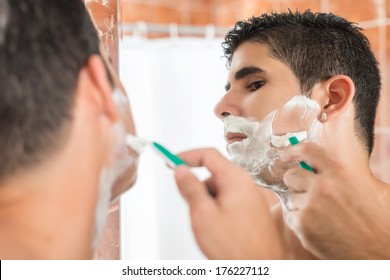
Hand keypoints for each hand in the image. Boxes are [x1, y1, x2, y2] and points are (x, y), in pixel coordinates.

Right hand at [174, 148, 282, 258]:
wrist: (259, 269)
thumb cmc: (236, 247)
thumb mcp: (202, 214)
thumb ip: (190, 188)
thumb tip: (181, 171)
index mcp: (236, 179)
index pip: (208, 155)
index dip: (187, 156)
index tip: (172, 161)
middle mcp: (247, 185)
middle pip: (214, 174)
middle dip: (198, 187)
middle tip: (190, 204)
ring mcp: (252, 198)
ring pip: (220, 190)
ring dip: (208, 201)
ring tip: (208, 224)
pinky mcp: (253, 211)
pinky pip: (229, 201)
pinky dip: (218, 209)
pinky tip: (218, 229)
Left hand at [282, 142, 389, 258]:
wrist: (374, 251)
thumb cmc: (367, 220)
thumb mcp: (355, 187)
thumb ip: (333, 174)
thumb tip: (309, 164)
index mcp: (339, 173)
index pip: (309, 150)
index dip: (293, 150)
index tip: (285, 156)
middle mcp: (323, 186)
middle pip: (291, 175)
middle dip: (294, 184)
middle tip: (306, 194)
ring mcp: (311, 205)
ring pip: (290, 198)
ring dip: (300, 207)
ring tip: (321, 218)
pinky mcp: (302, 223)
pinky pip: (290, 217)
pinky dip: (300, 223)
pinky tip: (318, 229)